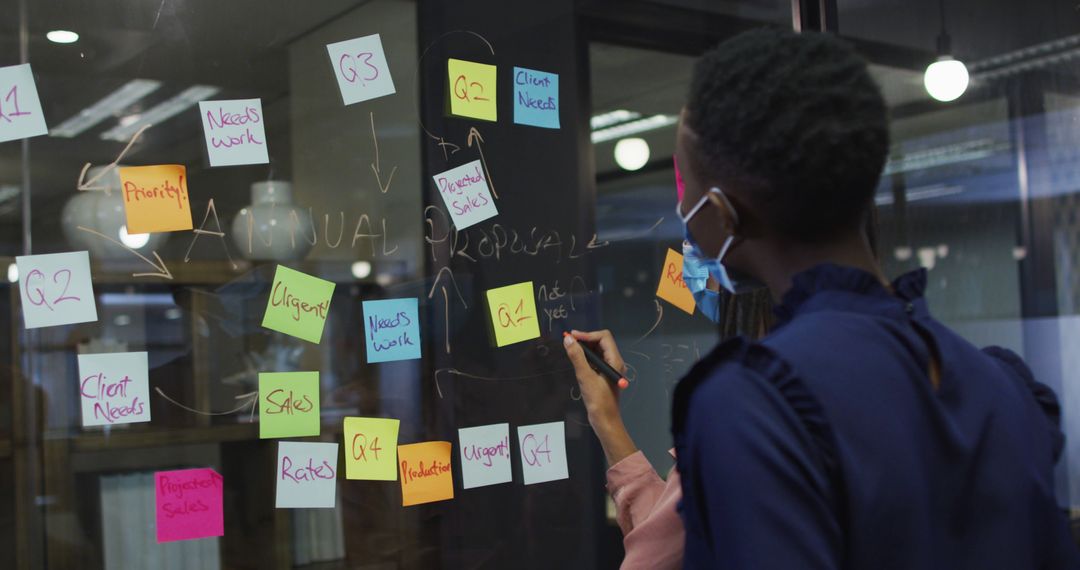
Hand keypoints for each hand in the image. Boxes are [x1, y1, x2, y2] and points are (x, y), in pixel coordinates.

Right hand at [563, 329, 636, 464]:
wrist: (605, 421)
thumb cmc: (598, 401)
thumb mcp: (585, 377)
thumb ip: (577, 357)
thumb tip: (568, 340)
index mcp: (615, 361)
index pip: (603, 337)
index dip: (588, 334)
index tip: (572, 337)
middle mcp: (614, 362)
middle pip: (601, 343)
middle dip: (585, 340)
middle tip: (569, 342)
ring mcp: (610, 369)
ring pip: (597, 351)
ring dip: (585, 349)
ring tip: (571, 351)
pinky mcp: (604, 376)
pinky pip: (595, 361)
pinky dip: (586, 358)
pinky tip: (577, 362)